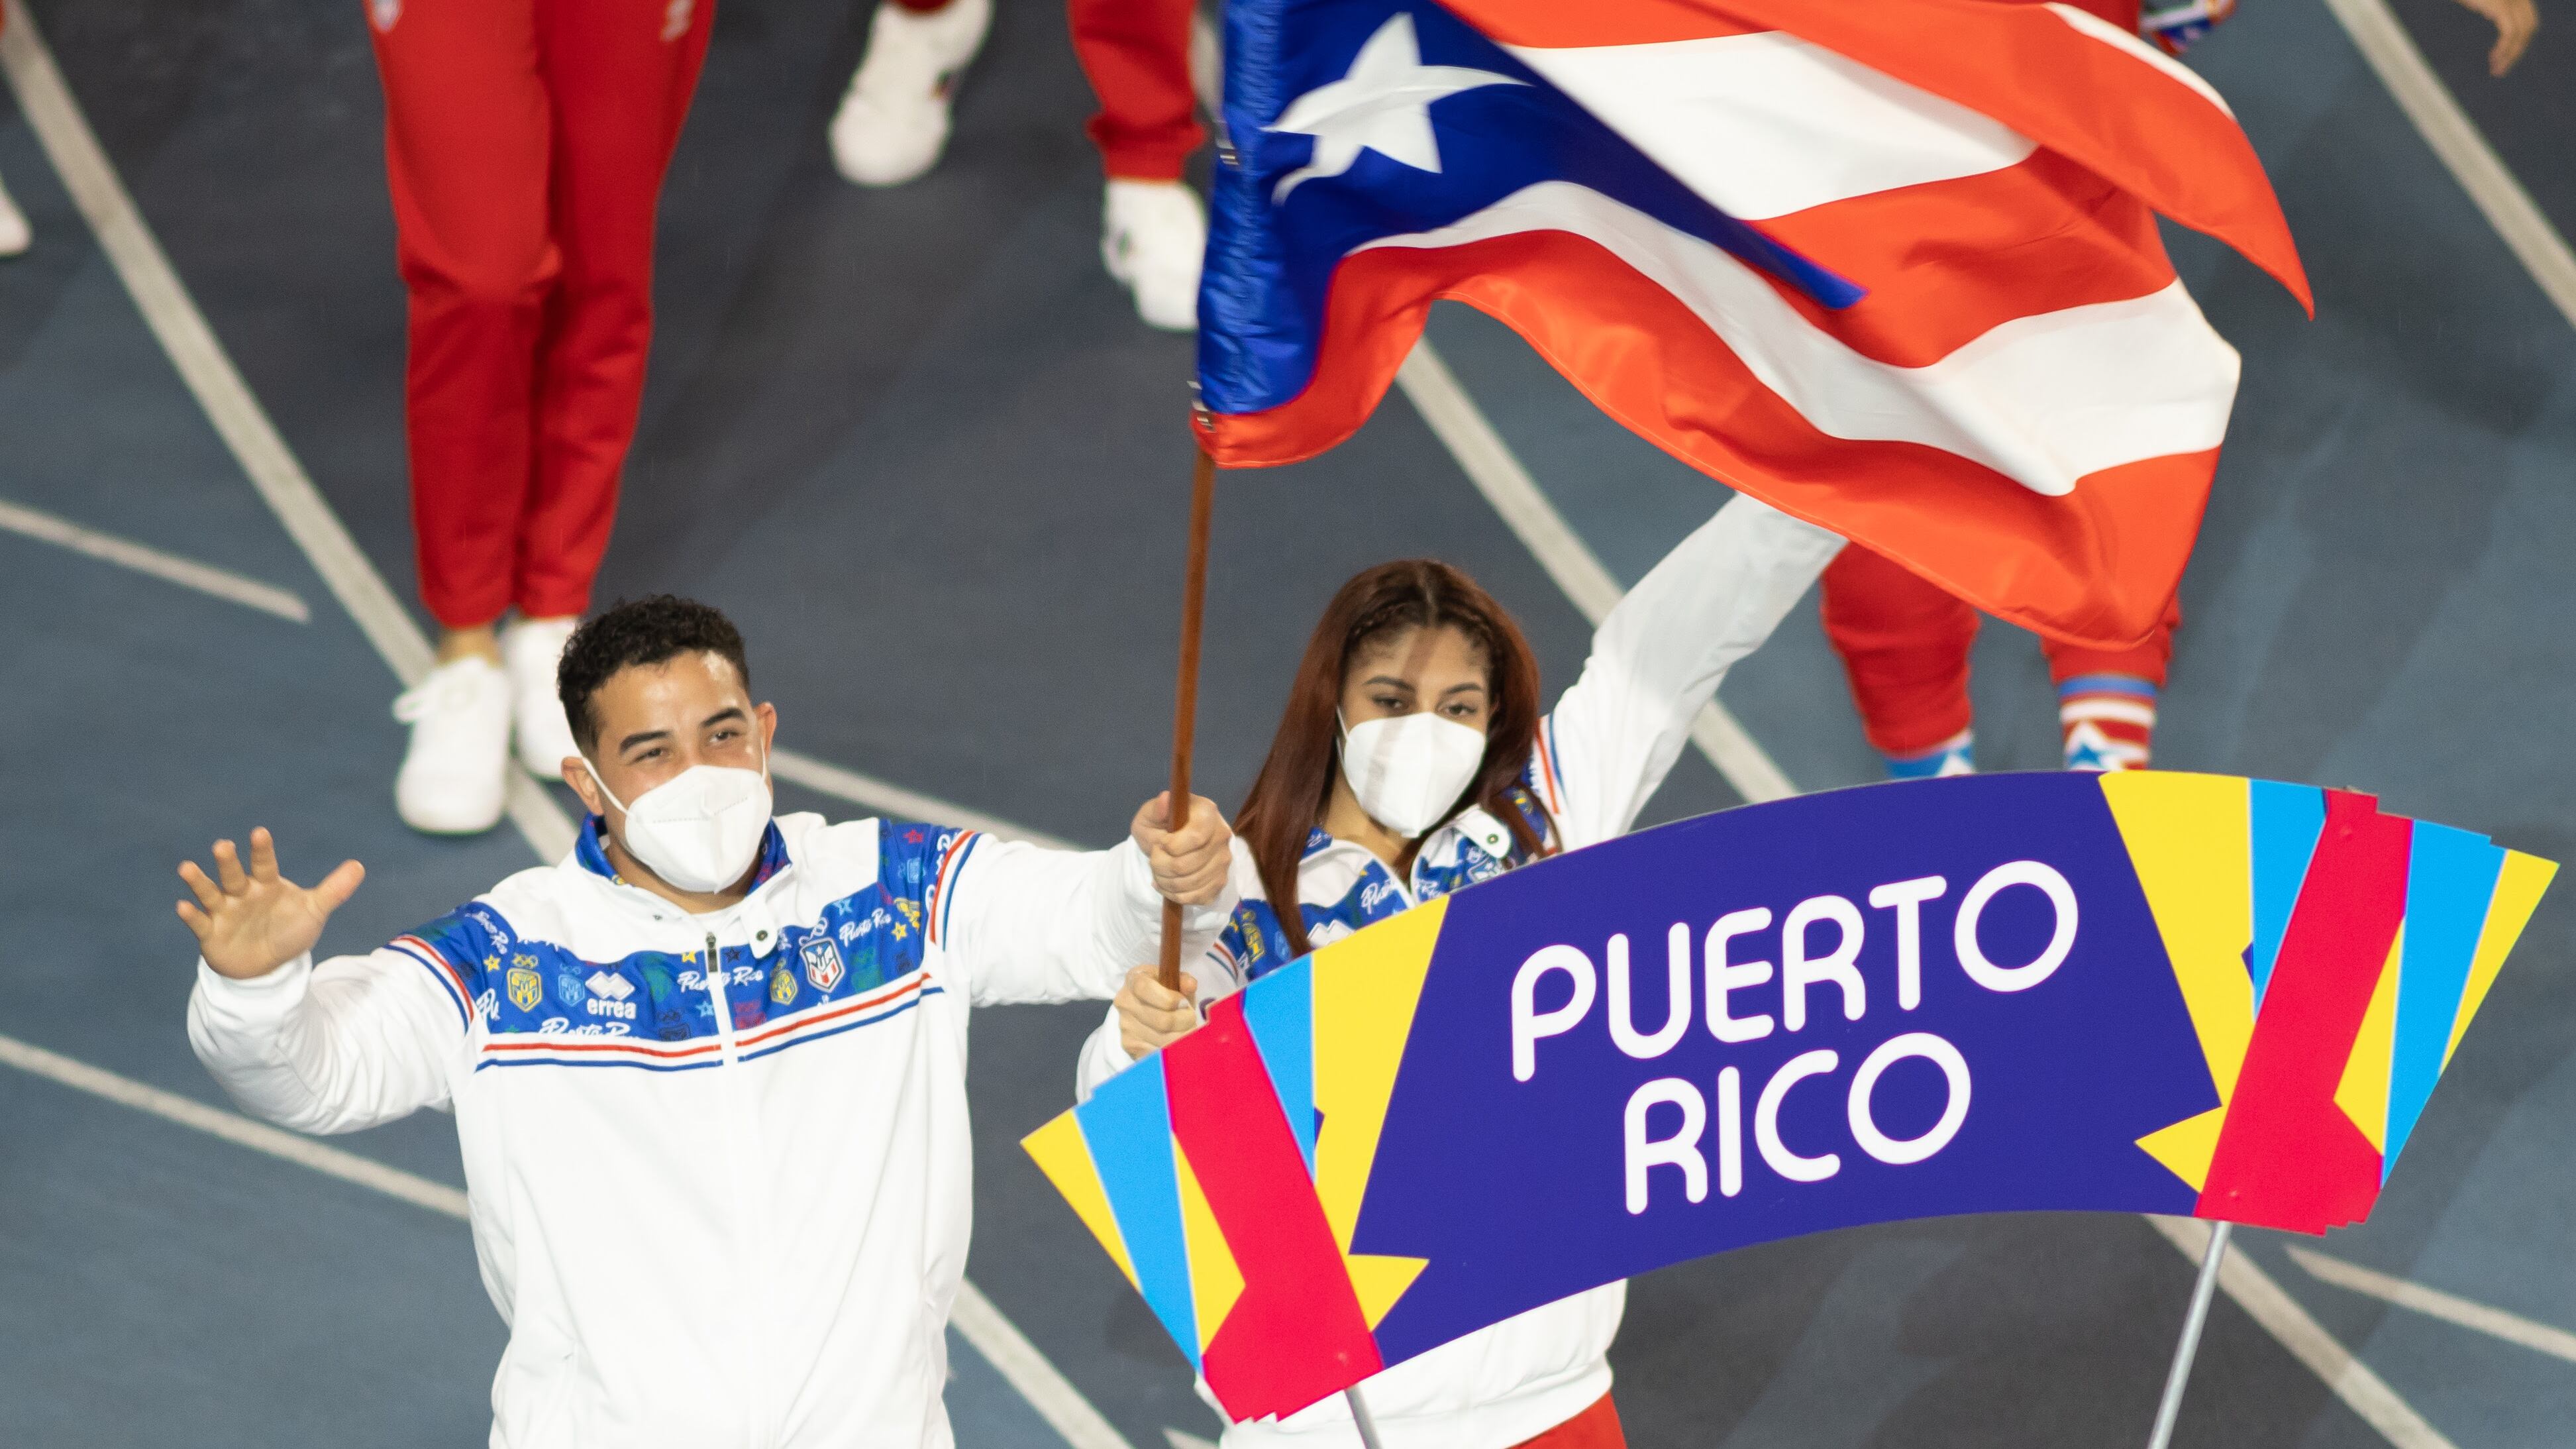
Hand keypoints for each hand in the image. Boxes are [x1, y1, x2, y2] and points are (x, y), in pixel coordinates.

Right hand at [176, 828, 364, 980]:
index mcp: (266, 885)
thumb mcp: (313, 912)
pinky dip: (191, 916)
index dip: (262, 850)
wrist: (268, 966)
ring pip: (210, 894)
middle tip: (223, 845)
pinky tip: (183, 906)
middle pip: (233, 875)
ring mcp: (224, 913)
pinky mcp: (211, 934)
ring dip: (199, 882)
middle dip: (227, 862)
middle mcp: (241, 894)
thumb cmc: (289, 931)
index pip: (265, 864)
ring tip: (186, 867)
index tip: (259, 833)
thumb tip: (359, 866)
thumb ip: (334, 890)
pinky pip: (199, 923)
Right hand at [1115, 965, 1200, 1059]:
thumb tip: (1190, 985)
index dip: (1170, 999)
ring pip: (1164, 1040)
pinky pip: (1159, 1053)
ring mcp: (1126, 1026)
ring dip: (1183, 1037)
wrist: (1143, 1008)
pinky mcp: (1130, 1046)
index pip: (1146, 989)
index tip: (1184, 1003)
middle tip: (1191, 1019)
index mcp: (1134, 980)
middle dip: (1185, 1021)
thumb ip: (1183, 980)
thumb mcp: (1173, 981)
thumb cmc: (1163, 992)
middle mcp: (1125, 1003)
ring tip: (1186, 1029)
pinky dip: (1173, 1049)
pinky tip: (1176, 1041)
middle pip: (1162, 1020)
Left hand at [1131, 791, 1231, 905]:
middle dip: (1160, 866)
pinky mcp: (1220, 882)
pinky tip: (1167, 884)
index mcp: (1208, 813)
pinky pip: (1197, 897)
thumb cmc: (1159, 826)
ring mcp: (1224, 861)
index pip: (1196, 837)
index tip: (1160, 843)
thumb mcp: (1150, 815)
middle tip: (1154, 859)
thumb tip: (1165, 799)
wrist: (1169, 844)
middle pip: (1188, 865)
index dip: (1171, 847)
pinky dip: (1175, 895)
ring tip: (1157, 872)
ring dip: (1165, 882)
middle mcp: (1222, 836)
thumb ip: (1156, 809)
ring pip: (1190, 884)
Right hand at [2451, 0, 2535, 73]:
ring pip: (2523, 32)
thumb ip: (2487, 4)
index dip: (2520, 40)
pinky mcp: (2501, 6)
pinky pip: (2509, 32)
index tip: (2504, 56)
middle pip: (2529, 26)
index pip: (2528, 20)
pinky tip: (2494, 59)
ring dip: (2511, 54)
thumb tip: (2487, 17)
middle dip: (2518, 50)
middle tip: (2501, 68)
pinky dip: (2504, 48)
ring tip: (2496, 69)